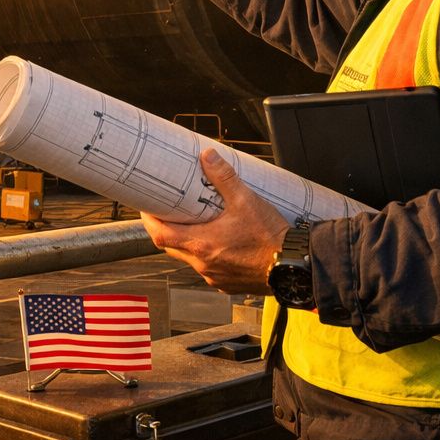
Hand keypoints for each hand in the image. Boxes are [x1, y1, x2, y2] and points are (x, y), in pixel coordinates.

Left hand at [142, 148, 289, 294]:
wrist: (293, 266)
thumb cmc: (270, 237)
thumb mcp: (246, 200)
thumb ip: (224, 177)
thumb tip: (208, 156)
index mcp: (202, 244)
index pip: (160, 235)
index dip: (149, 220)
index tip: (146, 208)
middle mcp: (203, 264)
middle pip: (170, 247)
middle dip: (165, 229)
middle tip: (165, 212)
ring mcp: (214, 277)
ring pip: (189, 259)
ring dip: (186, 242)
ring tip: (193, 224)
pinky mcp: (226, 284)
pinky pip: (207, 269)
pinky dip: (205, 255)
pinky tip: (216, 243)